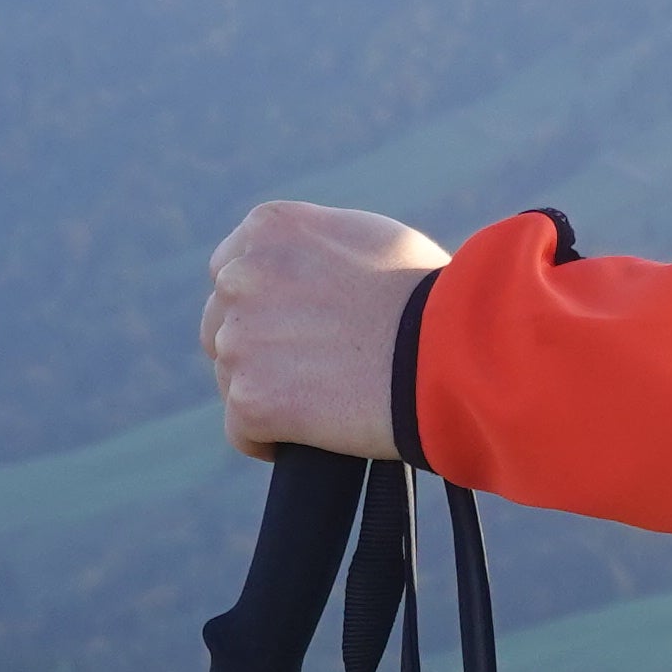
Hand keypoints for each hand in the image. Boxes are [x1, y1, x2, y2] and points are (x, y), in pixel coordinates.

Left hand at [204, 201, 450, 461]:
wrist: (450, 351)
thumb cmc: (432, 297)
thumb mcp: (369, 239)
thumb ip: (317, 249)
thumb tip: (308, 274)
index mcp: (268, 229)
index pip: (230, 269)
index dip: (262, 304)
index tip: (290, 327)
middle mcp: (240, 276)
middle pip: (221, 324)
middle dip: (257, 347)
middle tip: (309, 370)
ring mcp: (239, 340)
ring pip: (231, 378)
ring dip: (265, 392)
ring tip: (321, 403)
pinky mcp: (250, 400)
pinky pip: (242, 432)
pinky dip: (268, 441)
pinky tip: (303, 439)